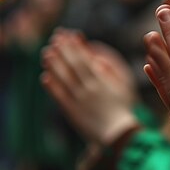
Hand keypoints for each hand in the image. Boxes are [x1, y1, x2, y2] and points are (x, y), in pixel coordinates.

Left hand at [41, 29, 138, 144]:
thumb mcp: (122, 87)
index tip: (68, 35)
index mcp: (101, 81)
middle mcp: (88, 88)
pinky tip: (45, 77)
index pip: (85, 59)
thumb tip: (97, 61)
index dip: (75, 47)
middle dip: (63, 50)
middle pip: (73, 65)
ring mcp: (79, 99)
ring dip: (54, 65)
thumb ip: (109, 73)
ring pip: (63, 79)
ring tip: (46, 52)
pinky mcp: (72, 111)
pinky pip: (60, 96)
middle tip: (55, 38)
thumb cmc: (124, 110)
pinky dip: (52, 86)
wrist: (118, 134)